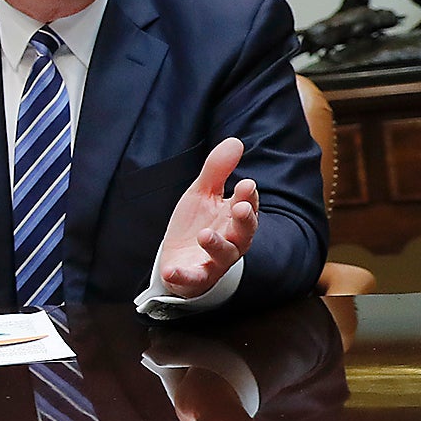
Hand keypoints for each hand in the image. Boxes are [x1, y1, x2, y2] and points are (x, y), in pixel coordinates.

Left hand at [157, 138, 258, 297]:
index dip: (249, 196)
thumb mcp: (202, 194)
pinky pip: (192, 279)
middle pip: (244, 233)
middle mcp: (230, 241)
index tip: (246, 184)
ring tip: (205, 234)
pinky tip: (172, 271)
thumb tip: (235, 141)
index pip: (248, 206)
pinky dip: (183, 276)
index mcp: (233, 219)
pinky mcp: (195, 277)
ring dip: (217, 245)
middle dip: (245, 221)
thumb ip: (217, 171)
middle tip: (241, 207)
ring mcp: (213, 261)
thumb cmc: (197, 223)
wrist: (179, 257)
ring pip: (223, 256)